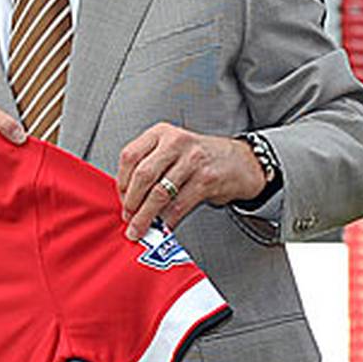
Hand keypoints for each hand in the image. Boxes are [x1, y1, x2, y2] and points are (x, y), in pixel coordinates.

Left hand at [117, 123, 265, 240]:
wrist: (240, 162)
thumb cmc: (200, 157)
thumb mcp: (171, 149)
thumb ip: (149, 165)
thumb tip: (126, 196)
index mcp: (160, 133)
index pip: (130, 156)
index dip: (122, 182)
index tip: (121, 199)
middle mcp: (175, 143)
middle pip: (143, 175)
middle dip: (131, 201)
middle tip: (128, 217)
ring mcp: (192, 160)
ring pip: (159, 193)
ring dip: (146, 216)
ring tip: (139, 228)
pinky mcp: (206, 179)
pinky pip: (178, 205)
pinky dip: (166, 221)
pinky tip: (161, 228)